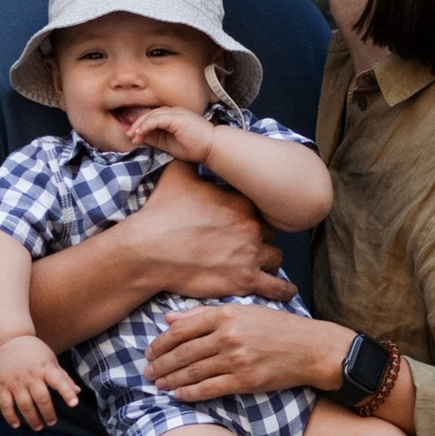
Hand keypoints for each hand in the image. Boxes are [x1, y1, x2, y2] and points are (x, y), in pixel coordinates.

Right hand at [0, 332, 81, 430]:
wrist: (9, 340)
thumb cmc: (34, 352)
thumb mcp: (51, 360)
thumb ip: (63, 377)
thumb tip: (77, 392)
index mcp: (46, 368)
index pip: (59, 381)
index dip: (67, 393)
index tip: (74, 404)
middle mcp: (31, 375)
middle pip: (41, 399)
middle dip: (48, 414)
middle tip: (52, 422)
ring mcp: (15, 381)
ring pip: (24, 405)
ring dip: (32, 419)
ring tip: (38, 427)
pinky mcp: (2, 385)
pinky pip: (5, 404)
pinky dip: (10, 416)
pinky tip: (16, 424)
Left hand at [124, 102, 216, 166]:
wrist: (212, 148)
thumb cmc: (195, 148)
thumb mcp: (170, 145)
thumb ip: (156, 139)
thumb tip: (140, 138)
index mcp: (174, 117)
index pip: (153, 117)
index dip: (141, 125)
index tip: (132, 136)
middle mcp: (175, 112)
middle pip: (150, 114)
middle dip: (137, 124)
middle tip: (128, 135)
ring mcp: (177, 113)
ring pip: (152, 115)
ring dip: (140, 125)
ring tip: (132, 136)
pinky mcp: (177, 118)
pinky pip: (157, 119)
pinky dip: (146, 126)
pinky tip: (140, 133)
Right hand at [130, 160, 293, 303]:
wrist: (148, 249)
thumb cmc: (161, 213)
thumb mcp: (177, 174)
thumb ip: (193, 160)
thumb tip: (192, 145)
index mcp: (241, 201)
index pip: (259, 206)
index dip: (251, 214)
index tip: (243, 220)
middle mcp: (251, 226)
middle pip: (269, 232)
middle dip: (260, 237)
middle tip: (247, 243)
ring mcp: (250, 254)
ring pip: (276, 257)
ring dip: (269, 260)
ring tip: (263, 265)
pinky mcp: (245, 280)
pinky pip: (277, 287)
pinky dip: (283, 290)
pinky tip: (286, 290)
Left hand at [149, 304, 342, 402]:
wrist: (311, 349)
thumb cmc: (278, 327)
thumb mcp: (244, 311)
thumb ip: (205, 313)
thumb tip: (169, 318)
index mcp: (226, 314)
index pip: (182, 329)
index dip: (161, 343)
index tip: (149, 351)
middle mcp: (229, 335)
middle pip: (183, 352)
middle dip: (161, 364)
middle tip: (147, 372)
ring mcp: (236, 359)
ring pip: (193, 372)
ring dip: (171, 380)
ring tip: (158, 384)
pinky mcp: (245, 380)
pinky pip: (210, 389)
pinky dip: (190, 393)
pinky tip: (178, 395)